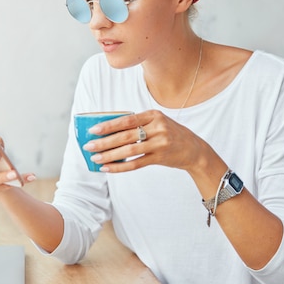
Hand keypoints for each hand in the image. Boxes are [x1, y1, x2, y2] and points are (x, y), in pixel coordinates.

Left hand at [82, 109, 210, 172]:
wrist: (194, 149)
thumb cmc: (171, 134)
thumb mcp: (158, 122)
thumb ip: (139, 124)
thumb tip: (110, 131)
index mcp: (154, 115)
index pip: (127, 119)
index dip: (108, 125)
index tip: (93, 129)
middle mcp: (158, 127)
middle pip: (125, 135)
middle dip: (104, 141)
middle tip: (88, 146)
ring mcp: (160, 143)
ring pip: (129, 150)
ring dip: (109, 155)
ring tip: (95, 158)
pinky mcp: (161, 158)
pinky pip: (136, 163)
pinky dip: (120, 167)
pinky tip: (108, 168)